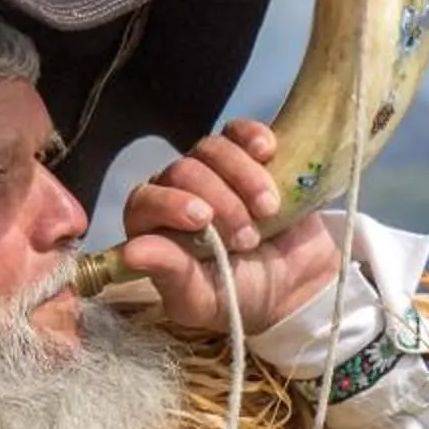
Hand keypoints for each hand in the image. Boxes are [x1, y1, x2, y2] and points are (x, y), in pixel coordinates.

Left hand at [117, 120, 338, 333]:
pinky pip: (239, 131)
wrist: (296, 280)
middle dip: (220, 203)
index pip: (143, 200)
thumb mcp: (204, 297)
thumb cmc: (240, 293)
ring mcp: (211, 168)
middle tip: (247, 239)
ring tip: (268, 210)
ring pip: (212, 148)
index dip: (171, 204)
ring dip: (244, 177)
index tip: (204, 219)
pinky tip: (268, 151)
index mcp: (154, 227)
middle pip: (183, 171)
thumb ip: (170, 274)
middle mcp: (175, 191)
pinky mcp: (245, 152)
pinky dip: (253, 136)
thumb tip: (133, 252)